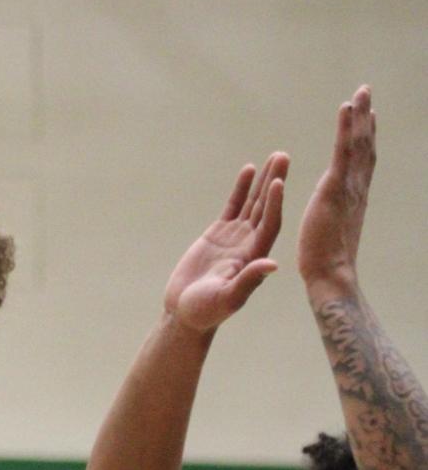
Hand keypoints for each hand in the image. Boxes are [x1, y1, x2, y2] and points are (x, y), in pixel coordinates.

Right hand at [163, 152, 287, 332]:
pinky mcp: (218, 234)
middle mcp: (250, 244)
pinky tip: (249, 170)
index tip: (278, 182)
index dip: (274, 204)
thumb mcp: (228, 298)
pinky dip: (241, 188)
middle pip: (266, 207)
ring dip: (264, 180)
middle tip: (284, 156)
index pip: (269, 224)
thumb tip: (273, 264)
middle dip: (275, 181)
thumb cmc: (206, 312)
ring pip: (253, 202)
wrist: (185, 313)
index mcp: (255, 257)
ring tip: (275, 156)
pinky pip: (233, 206)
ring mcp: (235, 237)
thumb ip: (249, 280)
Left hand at [297, 86, 374, 298]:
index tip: (369, 118)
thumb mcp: (333, 231)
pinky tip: (347, 108)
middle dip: (366, 119)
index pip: (362, 162)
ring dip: (360, 115)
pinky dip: (345, 129)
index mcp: (354, 198)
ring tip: (361, 92)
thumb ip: (335, 215)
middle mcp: (356, 188)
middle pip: (364, 146)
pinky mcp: (334, 189)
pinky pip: (342, 152)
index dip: (366, 138)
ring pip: (357, 144)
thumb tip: (333, 209)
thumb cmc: (327, 263)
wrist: (330, 274)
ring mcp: (348, 187)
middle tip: (366, 93)